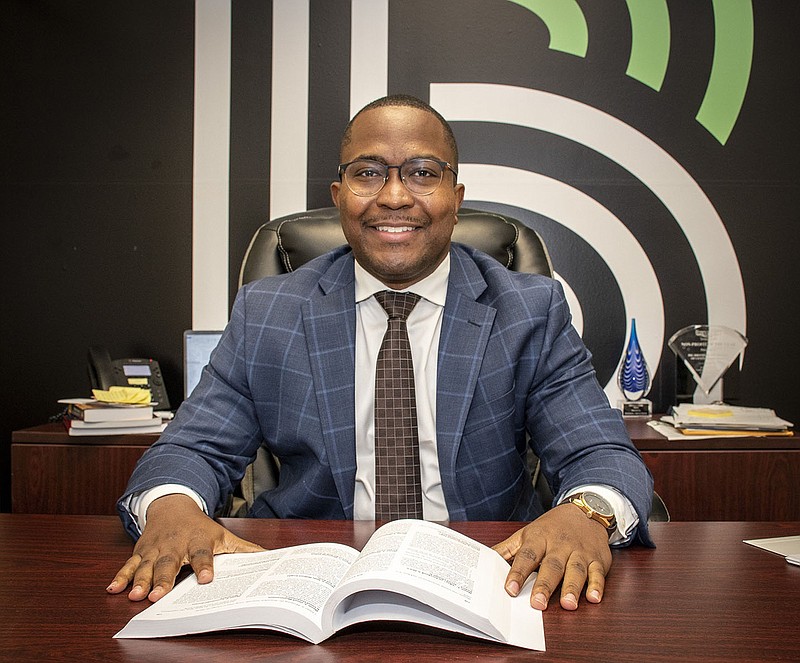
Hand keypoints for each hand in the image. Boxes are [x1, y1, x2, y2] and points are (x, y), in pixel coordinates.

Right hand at [106, 494, 263, 601]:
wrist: (172, 505)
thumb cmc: (199, 526)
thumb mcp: (222, 534)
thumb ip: (243, 549)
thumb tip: (268, 558)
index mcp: (198, 541)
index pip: (202, 554)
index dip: (204, 566)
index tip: (206, 579)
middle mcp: (175, 545)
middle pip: (169, 563)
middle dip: (164, 579)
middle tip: (159, 595)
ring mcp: (155, 549)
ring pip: (146, 566)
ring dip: (140, 581)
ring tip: (136, 595)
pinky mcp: (140, 552)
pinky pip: (128, 564)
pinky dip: (120, 576)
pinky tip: (114, 589)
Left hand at [492, 503, 611, 610]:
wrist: (584, 511)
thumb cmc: (552, 527)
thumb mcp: (527, 534)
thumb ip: (506, 549)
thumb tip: (483, 560)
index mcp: (539, 538)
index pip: (527, 556)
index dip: (518, 572)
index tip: (510, 588)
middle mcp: (560, 545)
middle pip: (552, 565)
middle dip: (545, 585)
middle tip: (537, 603)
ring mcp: (580, 552)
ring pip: (576, 570)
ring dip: (572, 587)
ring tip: (567, 604)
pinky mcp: (597, 559)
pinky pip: (598, 573)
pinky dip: (597, 585)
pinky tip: (594, 598)